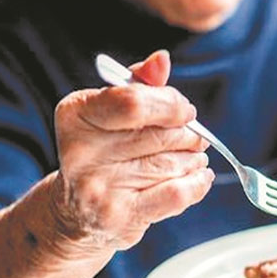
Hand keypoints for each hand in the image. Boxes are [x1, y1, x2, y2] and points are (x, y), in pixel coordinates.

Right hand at [54, 50, 213, 250]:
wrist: (79, 213)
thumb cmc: (105, 153)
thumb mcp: (112, 113)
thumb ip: (139, 85)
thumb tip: (162, 60)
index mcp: (75, 114)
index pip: (134, 102)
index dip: (171, 104)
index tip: (186, 112)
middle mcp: (80, 151)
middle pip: (161, 135)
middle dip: (188, 135)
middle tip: (195, 138)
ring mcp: (97, 188)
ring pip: (173, 163)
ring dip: (194, 159)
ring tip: (193, 159)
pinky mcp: (118, 217)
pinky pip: (177, 193)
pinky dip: (199, 183)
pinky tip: (201, 176)